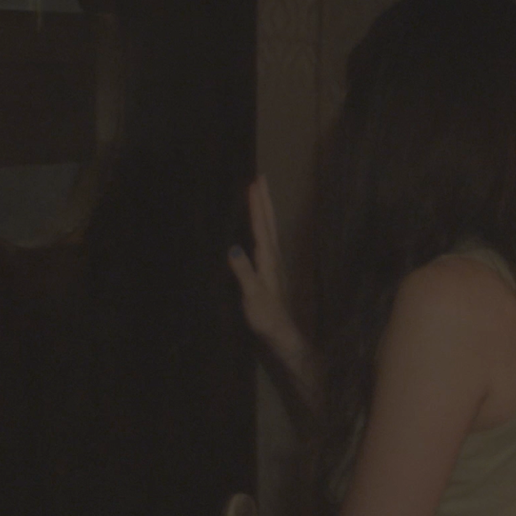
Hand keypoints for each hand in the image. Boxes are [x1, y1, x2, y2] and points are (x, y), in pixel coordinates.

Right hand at [228, 177, 304, 362]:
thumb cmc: (267, 319)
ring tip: (260, 194)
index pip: (262, 227)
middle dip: (264, 200)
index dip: (258, 205)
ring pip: (269, 230)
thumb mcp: (252, 296)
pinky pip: (266, 241)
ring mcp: (273, 265)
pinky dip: (262, 228)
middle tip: (260, 178)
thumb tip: (233, 247)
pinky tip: (258, 228)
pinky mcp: (270, 273)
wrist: (283, 336)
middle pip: (269, 223)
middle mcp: (273, 259)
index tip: (254, 183)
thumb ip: (243, 272)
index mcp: (268, 261)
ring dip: (264, 211)